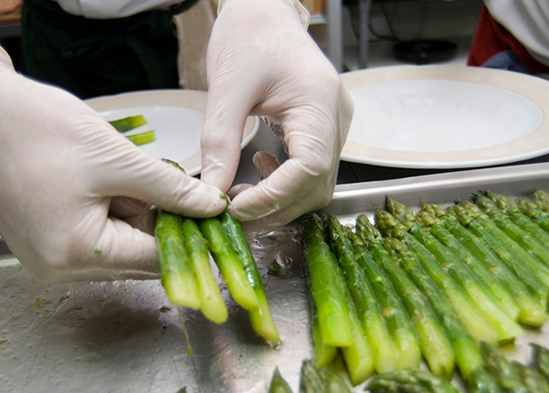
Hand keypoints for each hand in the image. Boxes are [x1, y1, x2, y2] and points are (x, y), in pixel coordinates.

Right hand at [0, 34, 226, 282]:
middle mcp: (62, 267)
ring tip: (121, 174)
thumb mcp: (115, 158)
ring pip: (124, 245)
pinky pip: (102, 235)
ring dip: (139, 214)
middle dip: (164, 223)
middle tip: (178, 188)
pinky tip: (108, 181)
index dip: (193, 241)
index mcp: (75, 252)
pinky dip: (118, 211)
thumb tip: (211, 207)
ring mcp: (53, 258)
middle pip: (140, 256)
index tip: (219, 223)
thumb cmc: (36, 129)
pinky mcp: (50, 243)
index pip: (156, 261)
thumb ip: (170, 188)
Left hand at [200, 0, 353, 231]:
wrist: (264, 11)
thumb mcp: (227, 88)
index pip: (309, 169)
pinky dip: (285, 182)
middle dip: (275, 208)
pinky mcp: (323, 129)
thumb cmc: (249, 35)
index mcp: (319, 105)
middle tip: (234, 215)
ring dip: (280, 200)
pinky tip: (260, 168)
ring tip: (242, 195)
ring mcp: (334, 126)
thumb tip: (212, 192)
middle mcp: (335, 120)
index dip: (274, 197)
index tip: (237, 209)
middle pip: (317, 186)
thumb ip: (220, 142)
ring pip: (316, 184)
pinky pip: (312, 168)